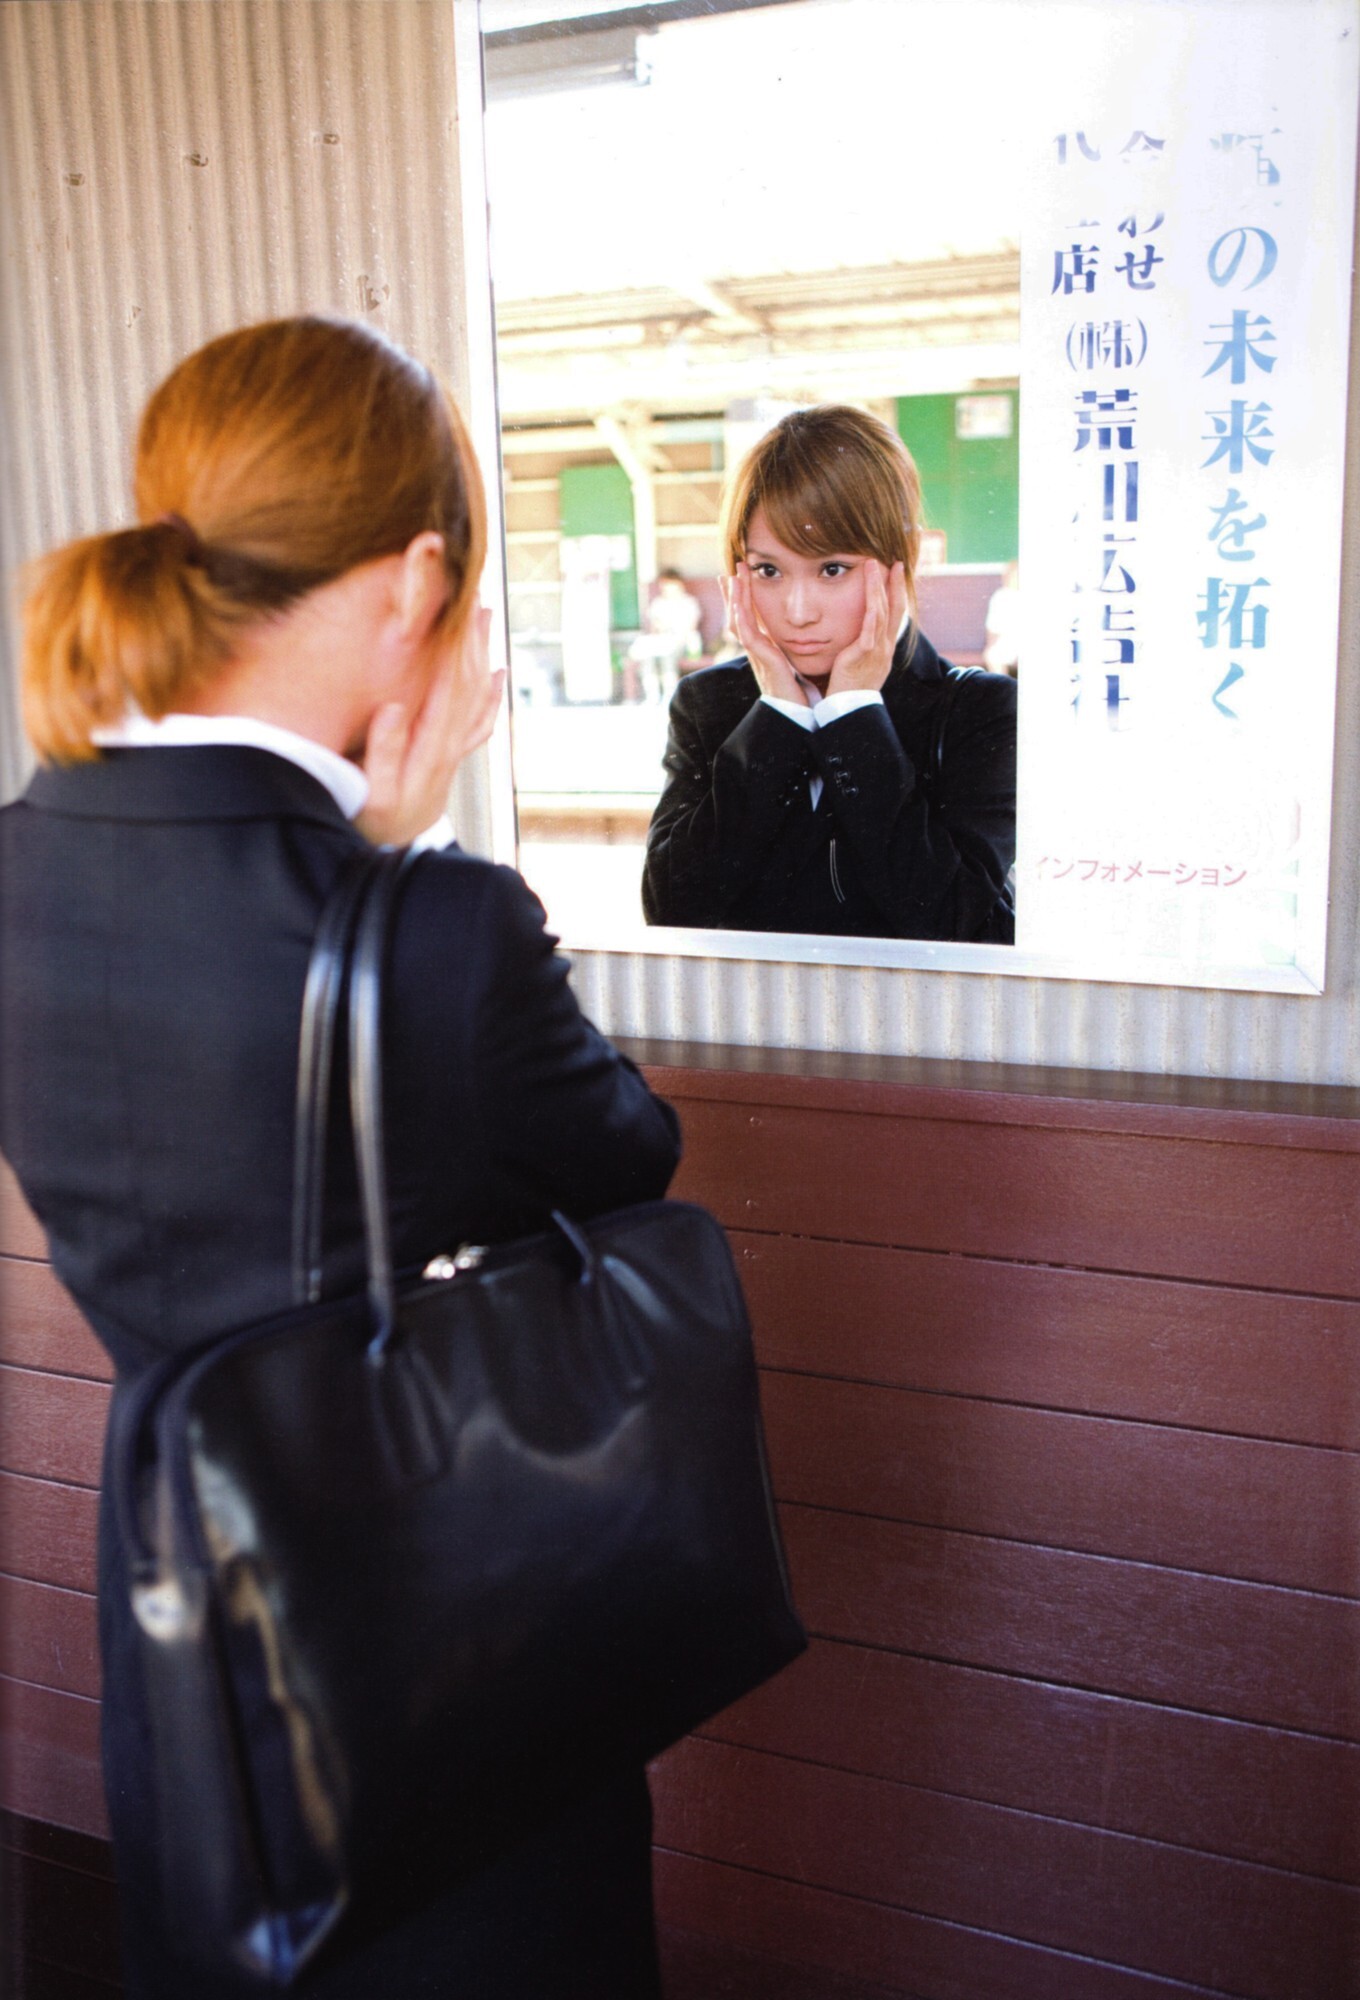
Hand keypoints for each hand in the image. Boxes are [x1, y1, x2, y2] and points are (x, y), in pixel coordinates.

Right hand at [356, 605, 503, 845]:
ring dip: (482, 656)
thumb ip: (383, 750)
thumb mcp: (370, 789)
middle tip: (476, 597)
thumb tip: (395, 705)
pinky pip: (479, 719)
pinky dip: (491, 694)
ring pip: (477, 695)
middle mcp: (449, 743)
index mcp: (430, 744)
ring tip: (486, 620)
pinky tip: (497, 674)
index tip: (458, 608)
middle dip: (473, 640)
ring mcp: (454, 750)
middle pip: (470, 682)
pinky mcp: (450, 757)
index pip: (449, 682)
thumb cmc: (374, 821)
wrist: (390, 857)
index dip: (455, 644)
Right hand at [725, 563, 815, 707]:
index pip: (751, 619)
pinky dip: (742, 619)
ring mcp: (757, 656)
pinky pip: (748, 637)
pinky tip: (739, 604)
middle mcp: (757, 651)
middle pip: (739, 616)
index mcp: (766, 650)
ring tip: (731, 578)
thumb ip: (796, 651)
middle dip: (733, 594)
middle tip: (729, 572)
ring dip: (735, 599)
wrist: (796, 716)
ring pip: (739, 622)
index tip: (741, 580)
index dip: (745, 599)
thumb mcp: (797, 665)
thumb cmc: (800, 694)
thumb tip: (809, 637)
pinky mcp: (763, 662)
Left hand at [824, 559, 906, 697]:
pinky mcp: (865, 653)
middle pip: (895, 609)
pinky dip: (872, 602)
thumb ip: (857, 650)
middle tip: (895, 562)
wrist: (848, 712)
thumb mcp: (858, 667)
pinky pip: (871, 623)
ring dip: (880, 585)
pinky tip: (871, 587)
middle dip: (895, 584)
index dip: (896, 594)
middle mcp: (885, 648)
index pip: (893, 616)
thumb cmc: (848, 692)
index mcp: (884, 650)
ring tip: (875, 564)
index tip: (894, 575)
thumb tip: (852, 639)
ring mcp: (878, 650)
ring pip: (883, 610)